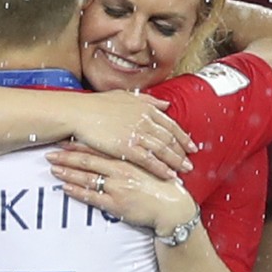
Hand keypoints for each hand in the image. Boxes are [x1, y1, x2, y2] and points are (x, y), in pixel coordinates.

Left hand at [44, 148, 196, 232]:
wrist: (173, 208)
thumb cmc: (163, 186)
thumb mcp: (151, 164)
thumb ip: (137, 152)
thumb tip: (125, 144)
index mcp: (128, 158)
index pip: (99, 148)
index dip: (80, 144)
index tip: (65, 139)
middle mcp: (120, 170)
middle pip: (88, 161)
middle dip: (67, 157)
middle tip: (51, 153)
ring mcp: (117, 187)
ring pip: (87, 177)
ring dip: (68, 173)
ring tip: (52, 169)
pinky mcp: (116, 205)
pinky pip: (92, 197)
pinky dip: (77, 192)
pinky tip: (65, 188)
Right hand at [70, 91, 195, 179]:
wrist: (79, 113)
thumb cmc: (97, 105)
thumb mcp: (125, 96)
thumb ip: (147, 101)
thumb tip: (165, 104)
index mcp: (145, 109)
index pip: (170, 125)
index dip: (183, 136)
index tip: (191, 146)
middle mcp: (145, 121)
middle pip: (170, 139)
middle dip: (182, 152)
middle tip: (191, 162)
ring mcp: (137, 134)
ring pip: (163, 150)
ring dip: (176, 161)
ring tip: (184, 171)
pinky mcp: (127, 148)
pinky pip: (149, 160)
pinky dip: (161, 169)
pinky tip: (169, 176)